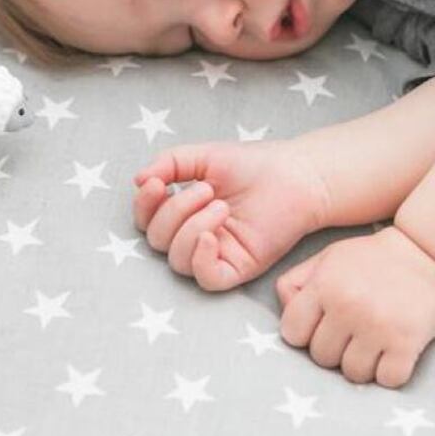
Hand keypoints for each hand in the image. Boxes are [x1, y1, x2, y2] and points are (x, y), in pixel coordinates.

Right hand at [132, 139, 330, 291]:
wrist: (296, 175)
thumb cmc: (254, 165)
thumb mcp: (204, 156)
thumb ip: (170, 163)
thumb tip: (139, 181)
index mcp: (184, 211)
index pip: (147, 220)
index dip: (145, 205)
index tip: (157, 183)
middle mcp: (194, 235)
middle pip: (157, 241)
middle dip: (174, 212)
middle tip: (207, 190)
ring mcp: (215, 254)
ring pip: (177, 261)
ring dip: (191, 228)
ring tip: (221, 206)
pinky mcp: (236, 269)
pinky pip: (205, 279)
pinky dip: (200, 259)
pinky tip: (211, 236)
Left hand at [274, 226, 434, 387]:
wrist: (432, 252)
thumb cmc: (374, 258)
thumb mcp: (329, 257)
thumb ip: (297, 282)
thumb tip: (285, 310)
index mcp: (324, 285)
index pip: (292, 334)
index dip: (305, 334)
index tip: (323, 326)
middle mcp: (347, 306)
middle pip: (322, 358)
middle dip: (336, 349)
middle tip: (355, 332)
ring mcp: (377, 326)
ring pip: (353, 374)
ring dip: (364, 364)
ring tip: (376, 342)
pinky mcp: (407, 342)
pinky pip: (387, 380)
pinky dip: (391, 372)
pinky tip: (396, 352)